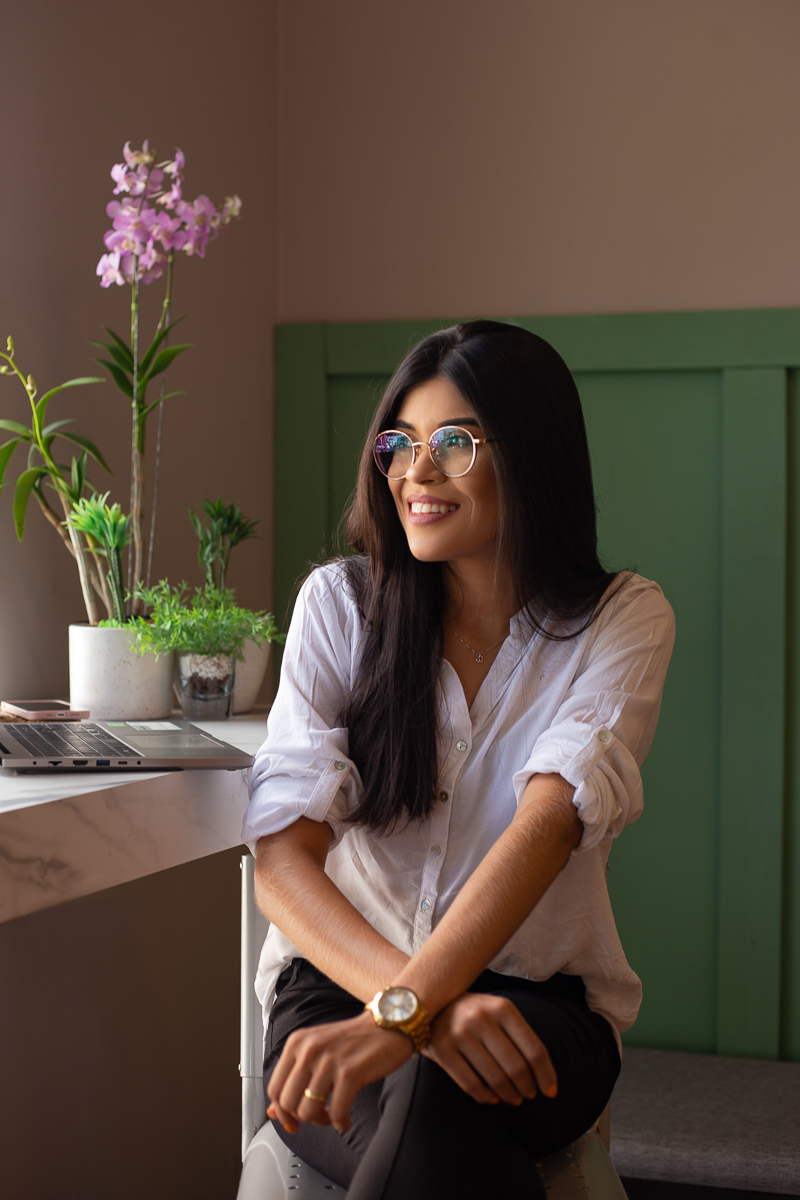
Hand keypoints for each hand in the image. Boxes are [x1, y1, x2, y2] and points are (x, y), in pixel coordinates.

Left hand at [266, 1010, 413, 1133]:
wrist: (388, 1024)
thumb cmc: (355, 1039)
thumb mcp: (318, 1050)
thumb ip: (295, 1078)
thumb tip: (273, 1112)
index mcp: (297, 1042)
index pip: (274, 1088)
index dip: (281, 1112)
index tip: (293, 1121)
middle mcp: (309, 1049)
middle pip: (288, 1103)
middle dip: (302, 1119)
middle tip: (319, 1116)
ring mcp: (329, 1060)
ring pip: (308, 1111)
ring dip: (322, 1122)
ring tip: (333, 1116)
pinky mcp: (350, 1072)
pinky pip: (336, 1113)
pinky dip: (341, 1123)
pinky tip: (346, 1118)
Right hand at [423, 992, 557, 1105]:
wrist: (429, 1001)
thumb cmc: (473, 1011)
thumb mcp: (498, 1011)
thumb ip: (518, 1035)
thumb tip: (543, 1073)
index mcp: (502, 1007)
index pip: (534, 1049)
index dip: (546, 1074)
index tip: (550, 1091)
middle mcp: (481, 1017)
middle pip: (516, 1067)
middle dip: (527, 1087)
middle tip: (529, 1094)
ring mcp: (459, 1033)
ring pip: (495, 1078)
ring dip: (509, 1095)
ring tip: (513, 1098)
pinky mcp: (441, 1049)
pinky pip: (471, 1084)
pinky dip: (486, 1097)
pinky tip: (493, 1098)